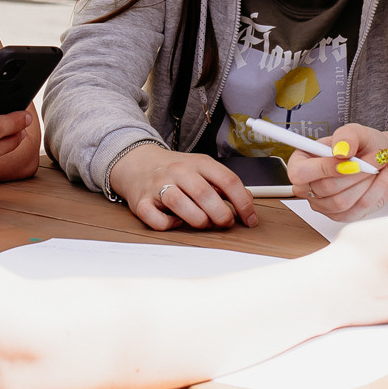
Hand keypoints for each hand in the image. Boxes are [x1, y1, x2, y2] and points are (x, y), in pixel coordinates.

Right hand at [109, 146, 256, 230]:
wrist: (137, 163)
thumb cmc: (176, 171)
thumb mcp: (203, 169)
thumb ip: (224, 184)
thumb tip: (248, 203)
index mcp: (199, 163)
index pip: (228, 180)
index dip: (243, 204)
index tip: (250, 219)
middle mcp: (178, 171)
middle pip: (205, 194)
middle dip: (221, 215)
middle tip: (225, 223)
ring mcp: (158, 186)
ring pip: (180, 204)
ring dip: (198, 220)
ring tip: (203, 222)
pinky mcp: (142, 202)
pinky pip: (157, 220)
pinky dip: (169, 225)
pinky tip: (176, 221)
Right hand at [284, 123, 387, 220]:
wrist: (380, 158)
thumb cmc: (362, 145)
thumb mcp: (355, 131)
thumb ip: (346, 136)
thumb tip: (340, 150)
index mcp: (301, 162)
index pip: (300, 173)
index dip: (324, 167)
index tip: (349, 157)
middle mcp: (308, 187)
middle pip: (326, 187)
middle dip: (355, 171)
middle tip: (376, 156)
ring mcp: (324, 205)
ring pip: (342, 201)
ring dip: (367, 181)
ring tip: (379, 164)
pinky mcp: (342, 215)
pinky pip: (359, 208)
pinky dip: (377, 190)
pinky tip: (383, 176)